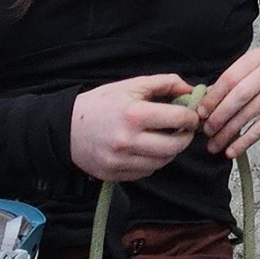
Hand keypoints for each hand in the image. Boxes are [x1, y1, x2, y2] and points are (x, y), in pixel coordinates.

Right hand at [70, 73, 204, 181]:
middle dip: (185, 137)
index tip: (191, 115)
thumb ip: (165, 83)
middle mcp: (128, 140)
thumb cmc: (102, 103)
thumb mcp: (131, 85)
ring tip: (165, 137)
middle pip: (174, 146)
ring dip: (171, 150)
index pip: (178, 119)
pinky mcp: (116, 175)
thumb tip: (192, 90)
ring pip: (163, 161)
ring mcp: (121, 161)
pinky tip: (147, 148)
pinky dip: (154, 161)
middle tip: (184, 130)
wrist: (66, 129)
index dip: (191, 117)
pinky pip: (147, 171)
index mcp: (133, 114)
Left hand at [193, 48, 259, 160]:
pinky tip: (233, 150)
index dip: (213, 98)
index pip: (229, 78)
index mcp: (256, 57)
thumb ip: (227, 88)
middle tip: (207, 132)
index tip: (200, 113)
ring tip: (215, 144)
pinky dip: (245, 141)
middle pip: (239, 95)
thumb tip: (201, 108)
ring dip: (229, 132)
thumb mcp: (250, 76)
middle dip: (219, 116)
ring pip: (249, 112)